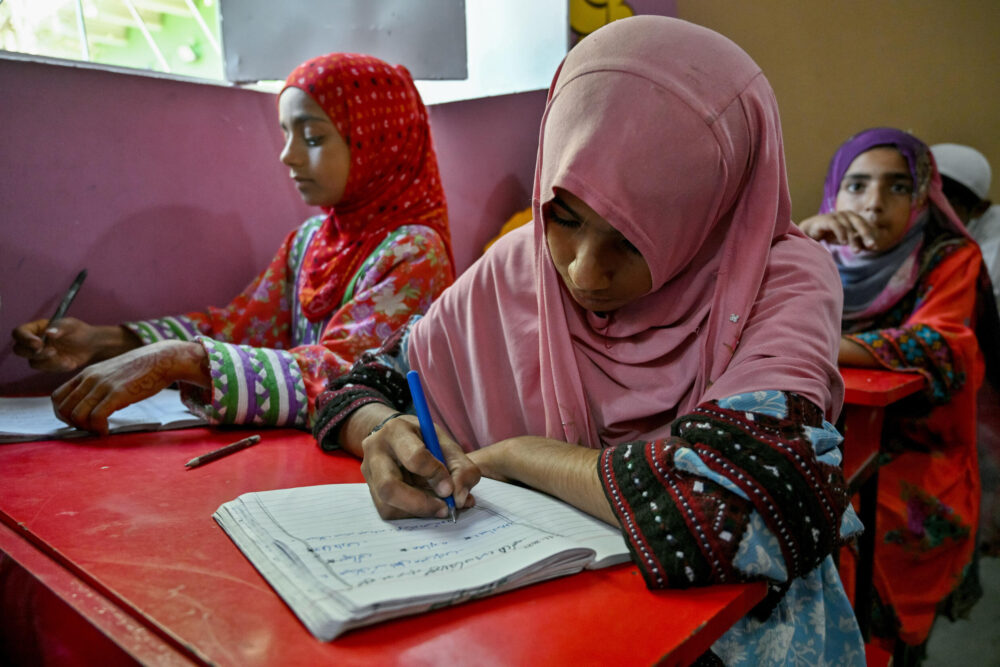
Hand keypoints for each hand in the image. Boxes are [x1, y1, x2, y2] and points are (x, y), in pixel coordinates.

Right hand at [11, 318, 139, 372]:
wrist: (91, 346)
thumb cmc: (79, 331)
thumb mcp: (71, 326)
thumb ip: (60, 328)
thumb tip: (48, 333)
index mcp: (36, 328)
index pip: (19, 333)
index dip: (24, 339)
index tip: (38, 344)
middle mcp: (34, 342)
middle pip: (19, 350)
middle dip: (34, 353)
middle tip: (52, 352)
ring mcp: (39, 355)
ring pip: (32, 363)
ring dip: (48, 362)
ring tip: (66, 358)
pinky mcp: (47, 366)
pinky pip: (46, 370)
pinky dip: (58, 367)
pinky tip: (70, 362)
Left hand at [51, 340, 207, 434]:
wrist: (163, 358)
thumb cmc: (141, 368)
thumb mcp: (111, 372)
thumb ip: (98, 383)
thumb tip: (92, 401)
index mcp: (87, 373)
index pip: (58, 397)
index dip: (63, 414)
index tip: (79, 421)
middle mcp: (90, 378)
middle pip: (64, 408)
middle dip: (73, 424)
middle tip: (89, 428)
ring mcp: (103, 385)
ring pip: (77, 415)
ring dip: (86, 428)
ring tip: (100, 430)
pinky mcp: (118, 394)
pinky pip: (96, 417)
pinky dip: (98, 429)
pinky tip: (107, 431)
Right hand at [353, 405, 479, 519]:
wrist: (397, 439)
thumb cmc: (424, 440)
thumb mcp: (446, 445)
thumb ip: (462, 469)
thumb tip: (460, 499)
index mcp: (396, 430)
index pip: (414, 457)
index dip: (436, 475)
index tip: (450, 488)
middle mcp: (375, 451)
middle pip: (389, 487)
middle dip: (421, 504)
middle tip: (444, 509)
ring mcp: (369, 473)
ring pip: (387, 505)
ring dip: (417, 511)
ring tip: (437, 505)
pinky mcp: (370, 491)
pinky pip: (389, 511)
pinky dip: (411, 513)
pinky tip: (423, 504)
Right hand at [798, 212, 878, 252]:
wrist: (810, 231)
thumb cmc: (830, 234)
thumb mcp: (847, 238)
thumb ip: (859, 240)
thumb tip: (875, 247)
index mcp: (853, 217)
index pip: (865, 225)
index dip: (871, 235)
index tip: (875, 247)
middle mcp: (846, 214)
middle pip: (859, 224)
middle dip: (866, 235)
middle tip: (871, 246)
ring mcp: (836, 216)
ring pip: (848, 228)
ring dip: (853, 240)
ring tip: (857, 251)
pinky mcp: (826, 219)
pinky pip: (836, 225)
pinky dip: (841, 234)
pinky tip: (843, 243)